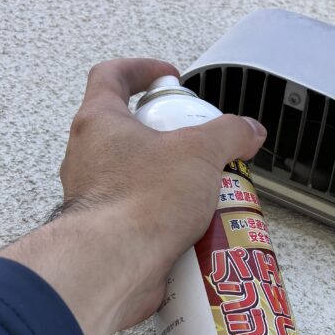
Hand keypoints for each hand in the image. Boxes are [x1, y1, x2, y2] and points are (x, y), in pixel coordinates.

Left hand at [0, 58, 266, 334]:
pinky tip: (194, 228)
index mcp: (100, 123)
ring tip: (203, 192)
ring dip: (169, 182)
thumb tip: (247, 130)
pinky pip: (139, 217)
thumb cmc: (138, 202)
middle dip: (167, 138)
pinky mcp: (107, 233)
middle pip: (128, 132)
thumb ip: (229, 134)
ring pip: (135, 178)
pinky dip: (166, 219)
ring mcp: (94, 197)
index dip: (141, 70)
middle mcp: (88, 158)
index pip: (111, 77)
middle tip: (198, 145)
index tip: (168, 77)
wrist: (114, 264)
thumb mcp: (200, 152)